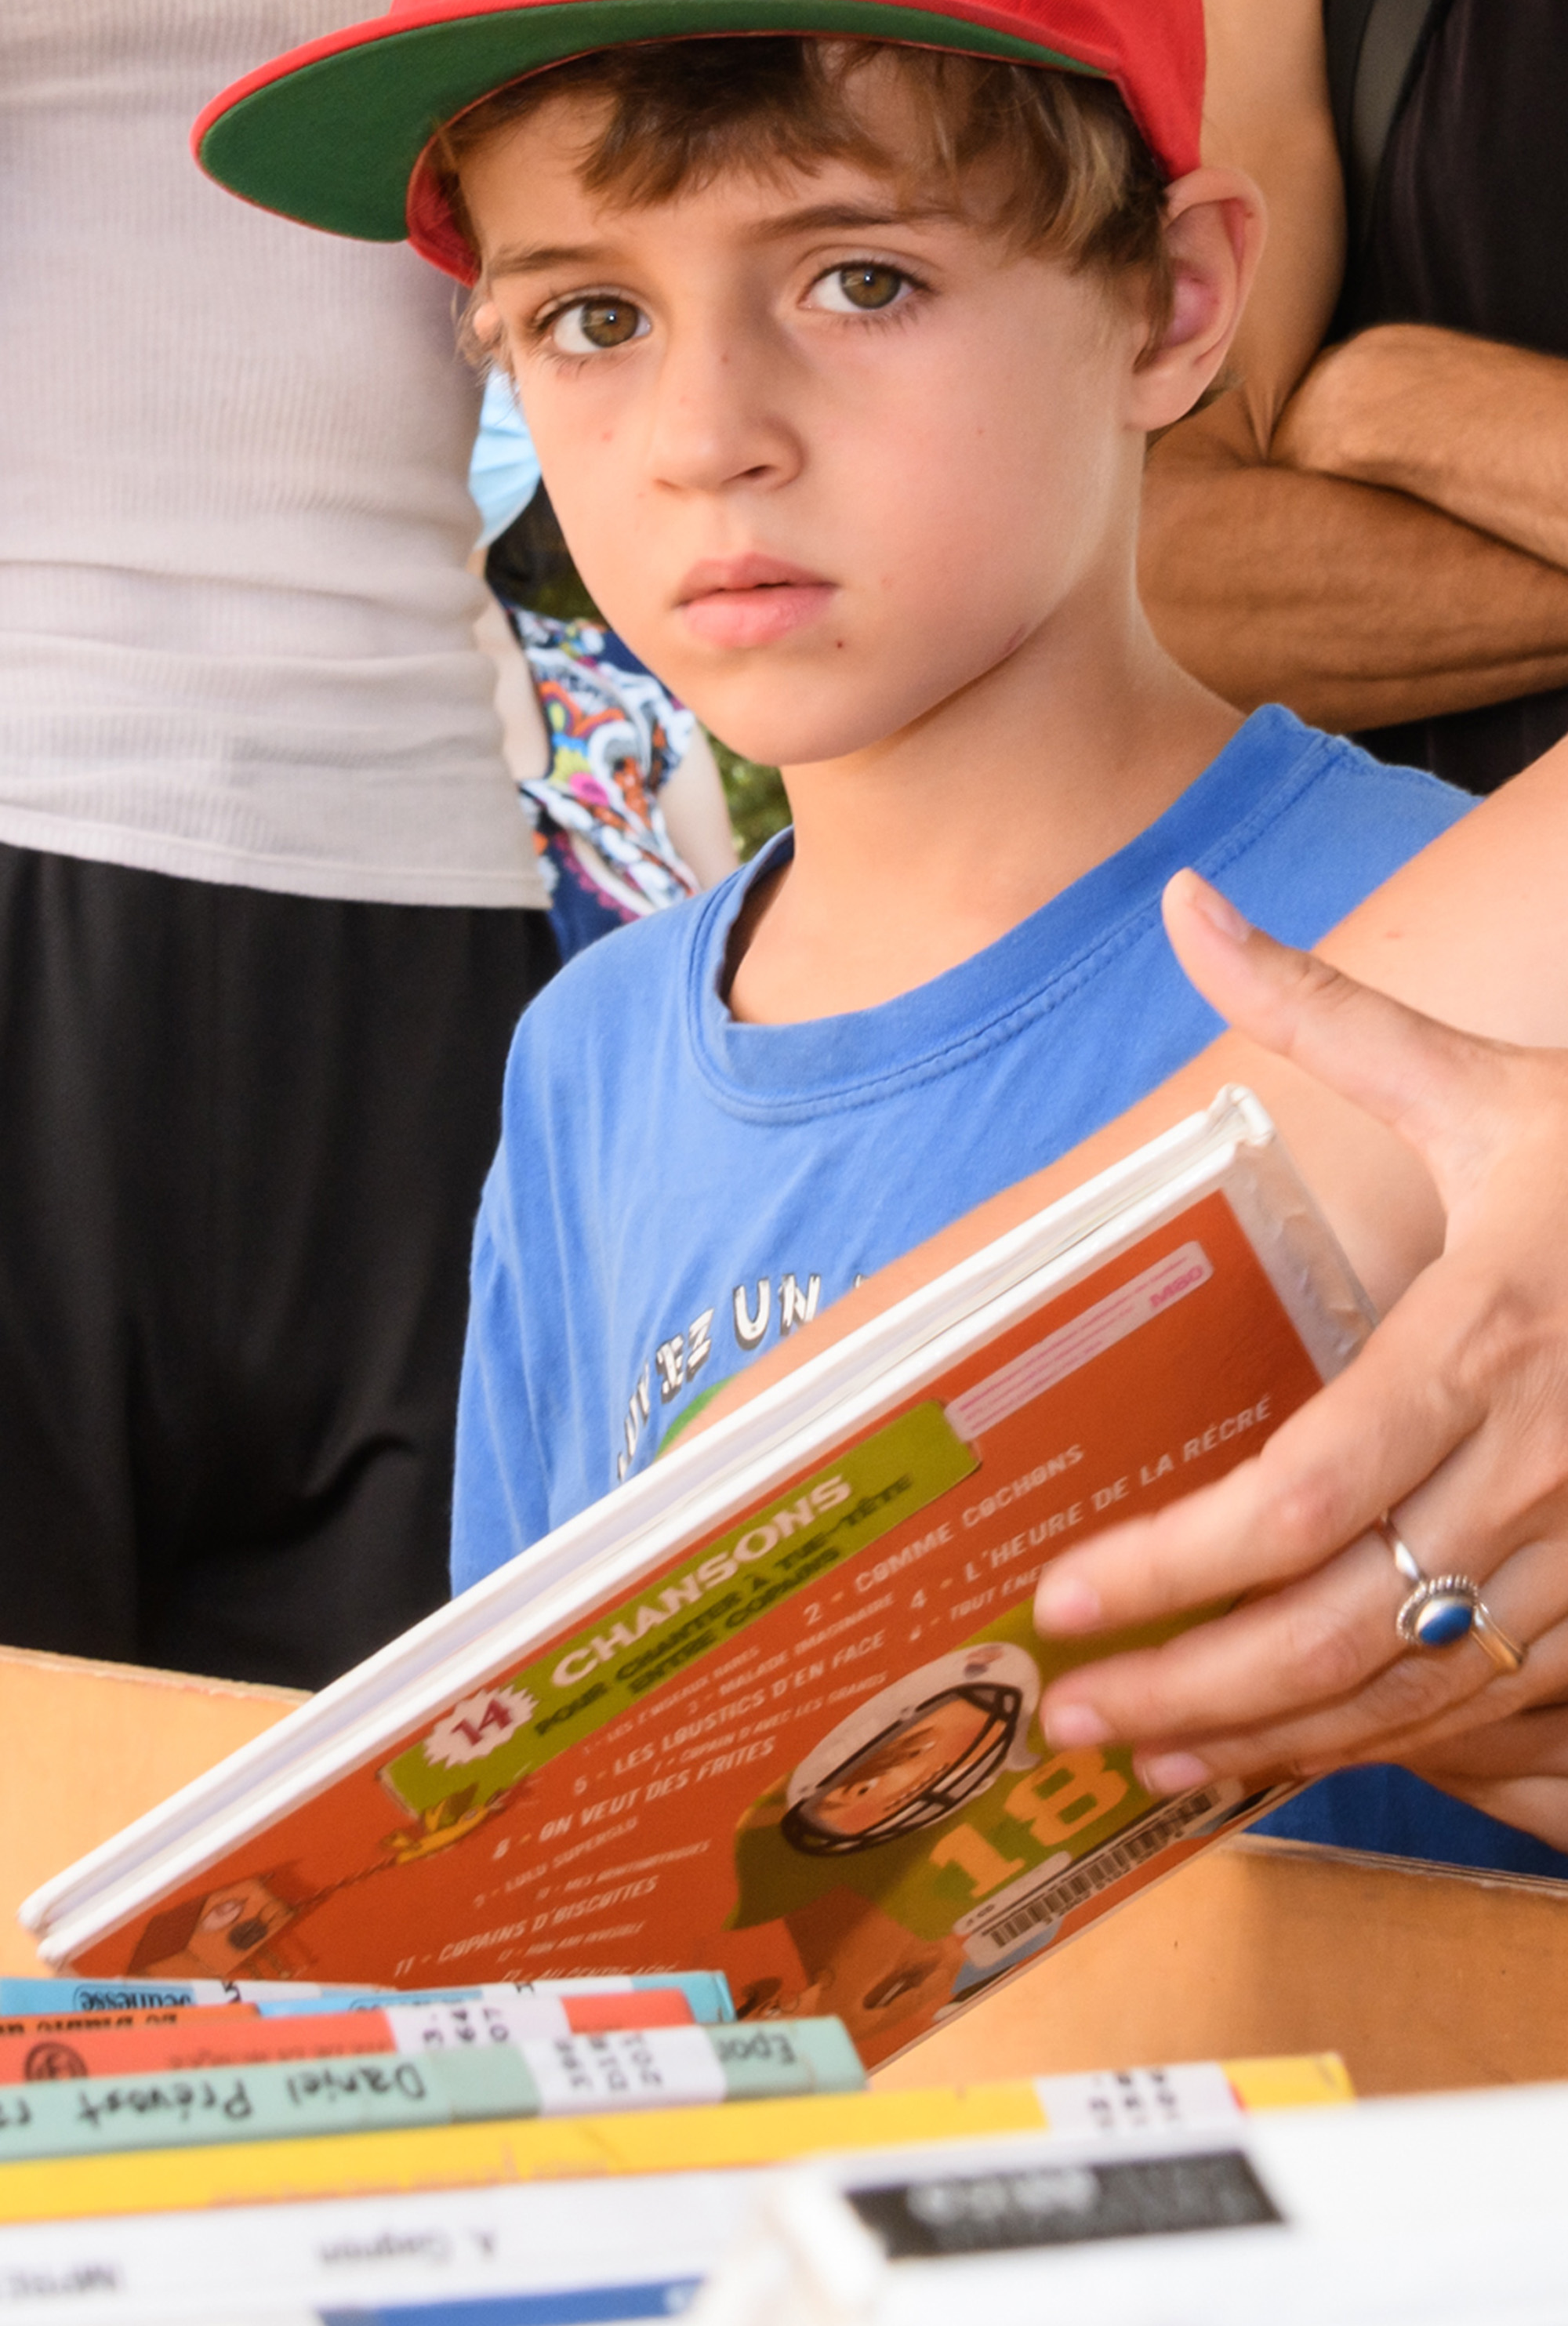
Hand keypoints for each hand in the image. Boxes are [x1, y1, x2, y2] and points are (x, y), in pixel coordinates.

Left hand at [1033, 869, 1567, 1840]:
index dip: (1173, 1567)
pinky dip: (1378, 1740)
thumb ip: (1327, 1010)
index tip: (1063, 1599)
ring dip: (1271, 1734)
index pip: (1300, 1494)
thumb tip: (1188, 905)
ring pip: (1414, 1686)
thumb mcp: (1491, 1087)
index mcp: (1485, 1339)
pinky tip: (1286, 1744)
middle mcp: (1537, 1467)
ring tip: (1151, 1749)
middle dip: (1193, 1684)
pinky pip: (1487, 1704)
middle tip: (1072, 1714)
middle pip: (1341, 1624)